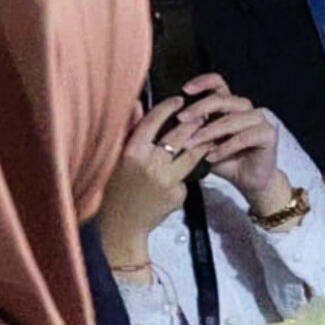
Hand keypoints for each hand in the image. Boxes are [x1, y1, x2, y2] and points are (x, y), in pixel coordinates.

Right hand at [96, 97, 202, 272]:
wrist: (122, 224)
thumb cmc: (116, 187)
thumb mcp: (117, 158)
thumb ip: (129, 132)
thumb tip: (136, 103)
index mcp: (132, 152)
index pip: (153, 122)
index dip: (168, 108)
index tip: (179, 100)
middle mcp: (150, 164)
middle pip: (179, 135)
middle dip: (193, 122)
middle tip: (203, 114)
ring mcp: (166, 179)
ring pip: (192, 154)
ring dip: (202, 142)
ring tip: (208, 133)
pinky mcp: (178, 193)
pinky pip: (187, 176)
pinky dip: (188, 172)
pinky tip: (190, 170)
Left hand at [162, 75, 289, 208]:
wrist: (249, 181)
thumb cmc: (225, 161)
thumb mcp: (202, 144)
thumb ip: (192, 131)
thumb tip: (168, 123)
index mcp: (230, 106)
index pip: (218, 83)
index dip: (203, 82)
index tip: (185, 90)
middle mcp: (246, 109)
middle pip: (224, 98)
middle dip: (200, 108)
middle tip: (182, 119)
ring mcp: (260, 120)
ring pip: (233, 119)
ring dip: (210, 131)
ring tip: (193, 144)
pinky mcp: (269, 134)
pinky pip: (245, 137)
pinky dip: (226, 147)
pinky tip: (212, 156)